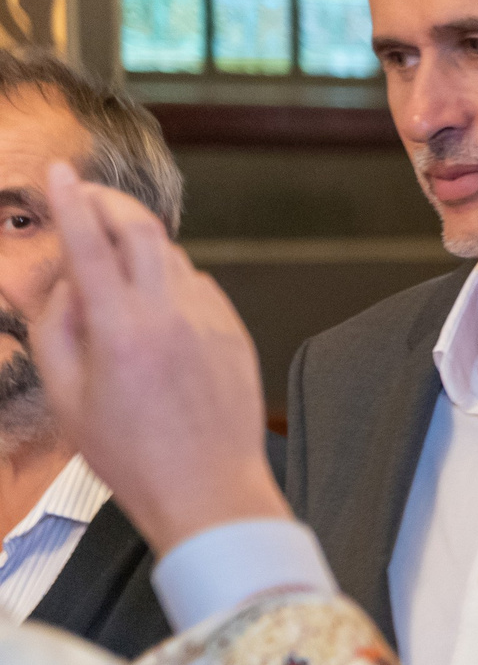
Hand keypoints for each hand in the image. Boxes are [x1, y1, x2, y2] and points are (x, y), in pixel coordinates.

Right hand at [26, 164, 287, 553]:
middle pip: (144, 228)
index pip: (92, 245)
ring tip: (115, 274)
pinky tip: (156, 314)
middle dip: (111, 201)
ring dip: (141, 249)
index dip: (72, 202)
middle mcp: (172, 316)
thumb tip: (67, 282)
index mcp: (122, 331)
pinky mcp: (236, 333)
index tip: (61, 174)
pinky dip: (172, 284)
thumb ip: (56, 329)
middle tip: (89, 195)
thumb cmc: (133, 456)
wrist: (209, 490)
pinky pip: (200, 289)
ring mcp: (211, 321)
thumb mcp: (67, 398)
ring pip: (174, 259)